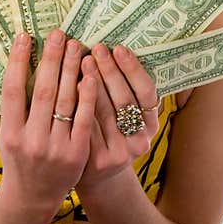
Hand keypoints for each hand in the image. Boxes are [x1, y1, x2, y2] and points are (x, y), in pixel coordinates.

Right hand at [0, 30, 96, 213]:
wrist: (32, 198)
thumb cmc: (17, 160)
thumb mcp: (2, 136)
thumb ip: (5, 108)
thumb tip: (8, 67)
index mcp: (8, 133)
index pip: (12, 90)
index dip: (18, 61)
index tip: (25, 36)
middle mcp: (30, 140)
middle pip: (43, 91)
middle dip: (52, 59)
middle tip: (59, 33)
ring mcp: (55, 149)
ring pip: (65, 102)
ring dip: (72, 70)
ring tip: (77, 46)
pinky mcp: (76, 154)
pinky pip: (84, 119)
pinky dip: (87, 96)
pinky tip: (91, 75)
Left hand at [76, 43, 160, 193]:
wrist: (95, 175)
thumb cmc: (108, 135)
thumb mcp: (125, 118)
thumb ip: (123, 92)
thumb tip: (110, 49)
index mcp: (152, 126)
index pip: (146, 92)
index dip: (133, 70)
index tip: (118, 48)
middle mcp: (140, 141)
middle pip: (124, 100)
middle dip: (109, 71)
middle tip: (96, 48)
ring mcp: (119, 154)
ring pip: (104, 112)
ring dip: (92, 82)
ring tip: (80, 59)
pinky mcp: (97, 161)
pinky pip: (86, 126)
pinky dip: (79, 104)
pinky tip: (70, 85)